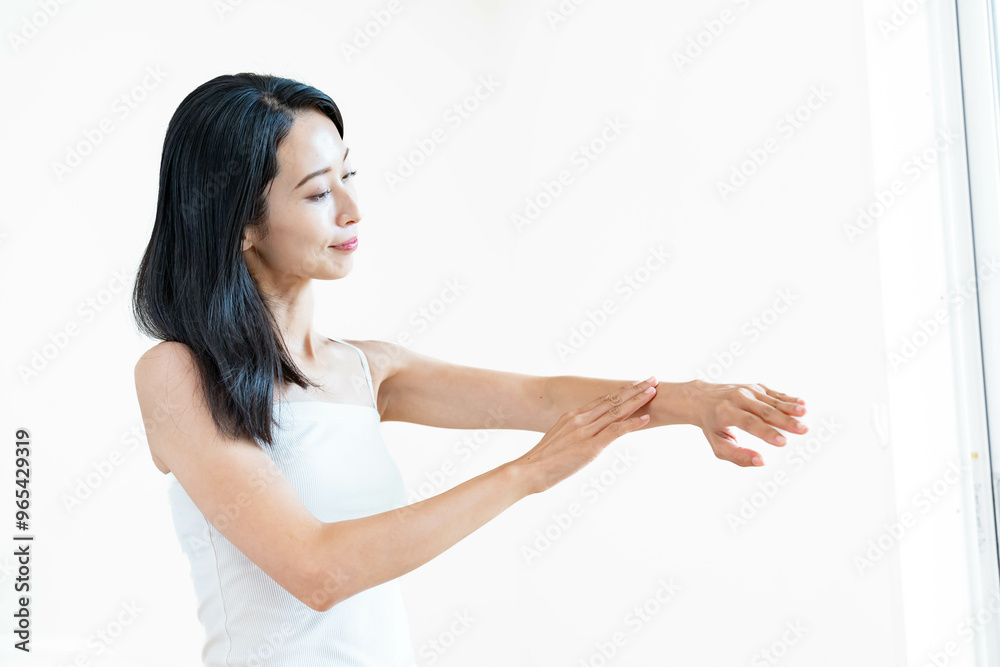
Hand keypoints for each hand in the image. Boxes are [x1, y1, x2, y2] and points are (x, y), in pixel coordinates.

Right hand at [513, 377, 657, 494]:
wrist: (528, 470)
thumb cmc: (541, 461)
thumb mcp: (558, 442)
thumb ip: (573, 437)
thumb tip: (584, 440)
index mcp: (572, 416)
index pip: (602, 399)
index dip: (621, 391)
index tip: (636, 384)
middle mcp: (580, 418)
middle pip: (613, 400)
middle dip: (635, 389)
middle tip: (652, 379)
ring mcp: (586, 431)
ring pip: (617, 411)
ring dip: (638, 400)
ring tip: (654, 391)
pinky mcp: (591, 446)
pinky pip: (616, 431)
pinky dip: (632, 424)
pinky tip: (645, 418)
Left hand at [687, 380, 807, 466]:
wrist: (701, 398)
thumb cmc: (711, 426)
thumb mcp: (718, 445)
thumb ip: (738, 456)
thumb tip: (761, 461)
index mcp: (726, 412)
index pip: (749, 423)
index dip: (767, 432)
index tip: (783, 442)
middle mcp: (737, 398)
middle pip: (765, 411)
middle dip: (785, 421)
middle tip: (802, 430)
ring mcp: (747, 390)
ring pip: (771, 400)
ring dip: (790, 408)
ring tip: (804, 414)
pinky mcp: (755, 387)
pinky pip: (773, 393)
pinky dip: (787, 398)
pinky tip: (801, 404)